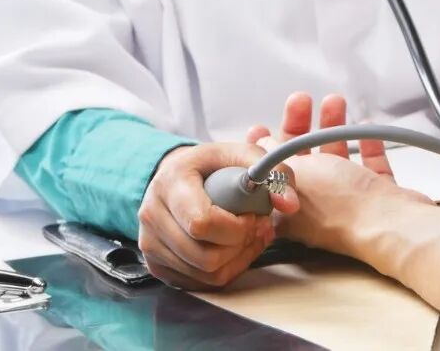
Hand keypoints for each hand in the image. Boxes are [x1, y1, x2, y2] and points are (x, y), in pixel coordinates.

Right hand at [137, 142, 298, 288]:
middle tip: (257, 226)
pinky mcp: (156, 264)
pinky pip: (199, 283)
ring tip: (250, 235)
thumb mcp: (246, 156)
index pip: (202, 223)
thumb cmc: (215, 166)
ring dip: (237, 258)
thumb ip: (274, 172)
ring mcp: (150, 242)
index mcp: (171, 182)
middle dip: (241, 245)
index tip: (253, 214)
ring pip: (204, 274)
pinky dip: (226, 270)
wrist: (180, 177)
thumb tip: (289, 204)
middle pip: (204, 255)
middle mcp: (152, 214)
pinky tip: (236, 249)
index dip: (237, 227)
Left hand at [247, 92, 430, 256]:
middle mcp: (315, 209)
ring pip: (337, 161)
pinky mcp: (378, 199)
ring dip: (334, 128)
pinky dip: (367, 146)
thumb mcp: (293, 170)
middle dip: (301, 127)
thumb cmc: (338, 202)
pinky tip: (365, 126)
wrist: (389, 221)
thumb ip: (276, 154)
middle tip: (301, 101)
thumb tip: (263, 143)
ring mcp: (348, 204)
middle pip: (305, 161)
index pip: (270, 176)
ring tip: (335, 102)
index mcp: (287, 210)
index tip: (262, 126)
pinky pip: (370, 167)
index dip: (264, 148)